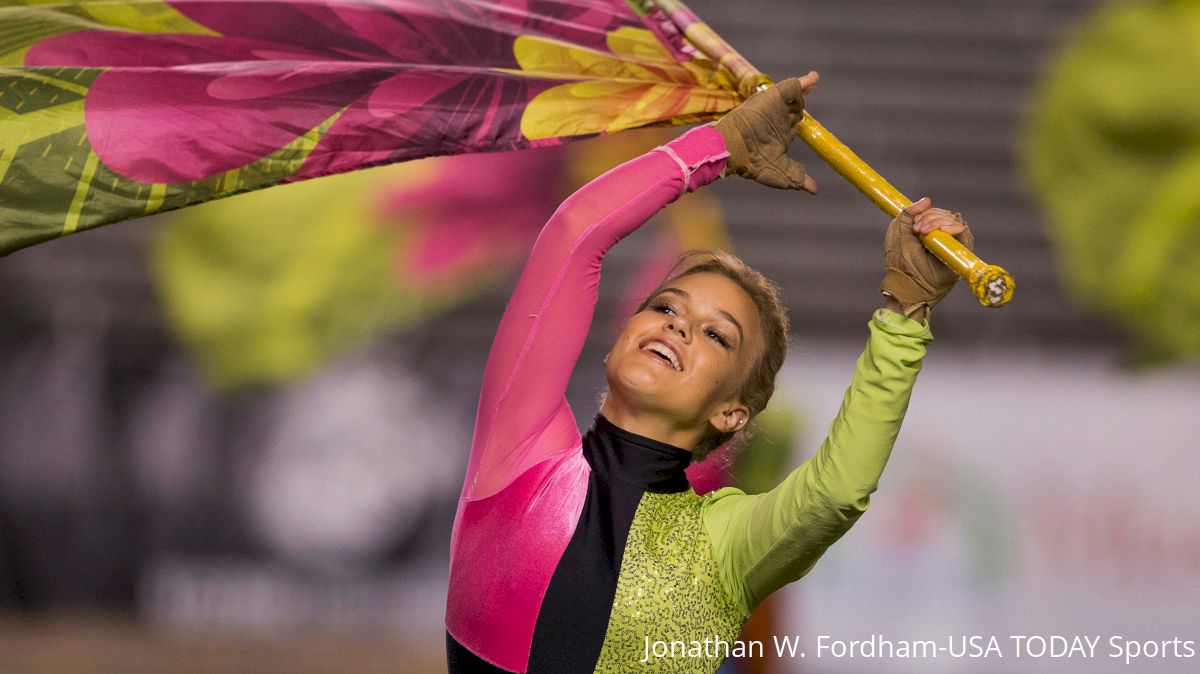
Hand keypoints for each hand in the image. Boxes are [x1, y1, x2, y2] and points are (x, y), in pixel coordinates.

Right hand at [713, 71, 819, 191]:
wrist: (733, 147)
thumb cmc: (753, 163)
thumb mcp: (781, 174)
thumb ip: (799, 177)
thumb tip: (815, 190)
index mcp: (777, 137)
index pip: (792, 128)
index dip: (800, 123)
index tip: (807, 122)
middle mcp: (777, 121)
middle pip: (794, 110)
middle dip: (800, 105)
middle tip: (807, 94)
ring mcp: (775, 108)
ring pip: (794, 98)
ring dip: (803, 90)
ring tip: (813, 79)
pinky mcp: (773, 96)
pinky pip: (793, 87)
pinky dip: (804, 82)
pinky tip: (814, 77)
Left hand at [880, 197, 973, 321]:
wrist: (906, 284)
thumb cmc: (899, 263)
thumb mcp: (898, 232)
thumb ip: (908, 213)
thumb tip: (927, 200)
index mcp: (927, 230)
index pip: (933, 212)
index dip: (925, 213)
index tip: (914, 224)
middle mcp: (941, 235)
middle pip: (944, 214)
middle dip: (930, 217)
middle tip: (917, 230)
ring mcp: (951, 243)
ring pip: (953, 220)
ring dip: (938, 221)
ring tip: (923, 233)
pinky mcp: (960, 251)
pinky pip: (964, 232)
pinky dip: (953, 228)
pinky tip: (942, 231)